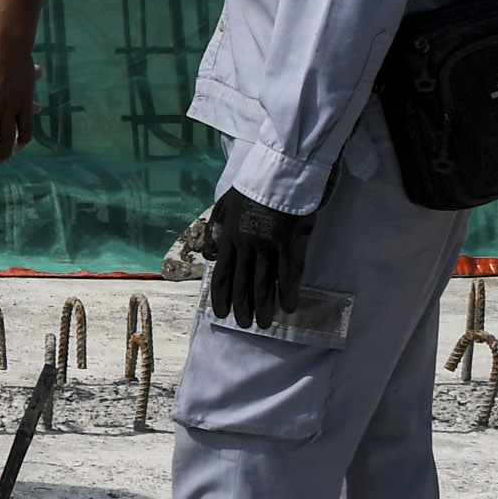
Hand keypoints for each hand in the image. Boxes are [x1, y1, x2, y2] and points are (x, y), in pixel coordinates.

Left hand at [201, 190, 313, 330]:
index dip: (221, 296)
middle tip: (244, 325)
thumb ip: (213, 232)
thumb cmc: (250, 189)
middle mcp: (246, 245)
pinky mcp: (288, 242)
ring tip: (264, 324)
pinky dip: (288, 291)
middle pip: (242, 283)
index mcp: (228, 237)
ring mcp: (267, 245)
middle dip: (242, 307)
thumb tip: (208, 256)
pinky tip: (288, 307)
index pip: (222, 274)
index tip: (220, 313)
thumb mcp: (221, 207)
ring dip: (263, 306)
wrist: (275, 173)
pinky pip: (288, 272)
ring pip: (263, 282)